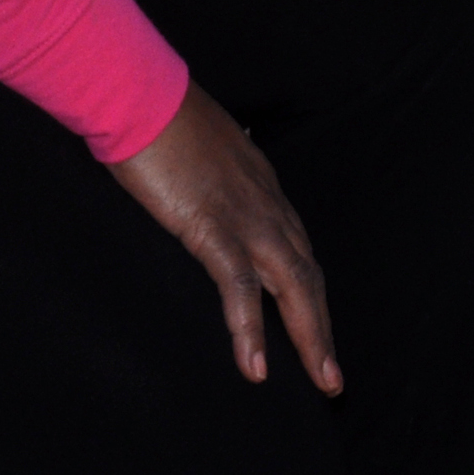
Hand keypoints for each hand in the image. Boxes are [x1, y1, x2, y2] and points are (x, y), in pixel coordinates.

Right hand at [108, 82, 340, 394]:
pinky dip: (250, 329)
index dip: (311, 292)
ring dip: (311, 337)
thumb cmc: (161, 116)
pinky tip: (256, 368)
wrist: (140, 92)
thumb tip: (207, 182)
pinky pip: (239, 285)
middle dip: (322, 327)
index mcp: (264, 186)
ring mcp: (244, 215)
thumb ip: (214, 174)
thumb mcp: (201, 150)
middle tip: (333, 378)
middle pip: (308, 275)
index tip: (318, 327)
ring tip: (322, 381)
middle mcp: (266, 203)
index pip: (299, 249)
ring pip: (292, 285)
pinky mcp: (211, 225)